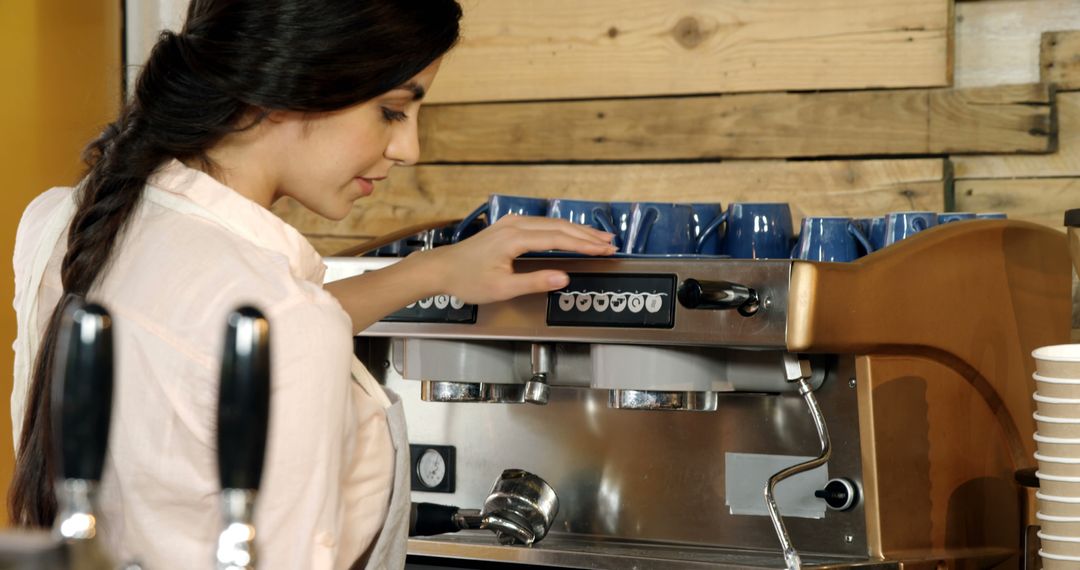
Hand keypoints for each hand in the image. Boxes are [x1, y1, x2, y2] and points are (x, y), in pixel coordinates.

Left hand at [422, 215, 615, 303]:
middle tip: (610, 244)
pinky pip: (542, 224)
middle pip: (559, 227)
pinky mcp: (509, 227)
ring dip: (577, 231)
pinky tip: (571, 233)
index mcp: (515, 238)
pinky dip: (561, 230)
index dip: (584, 244)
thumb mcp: (502, 288)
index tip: (603, 250)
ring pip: (552, 223)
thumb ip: (535, 282)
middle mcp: (515, 225)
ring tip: (599, 238)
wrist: (442, 269)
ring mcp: (511, 224)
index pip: (558, 239)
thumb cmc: (467, 279)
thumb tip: (563, 277)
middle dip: (587, 236)